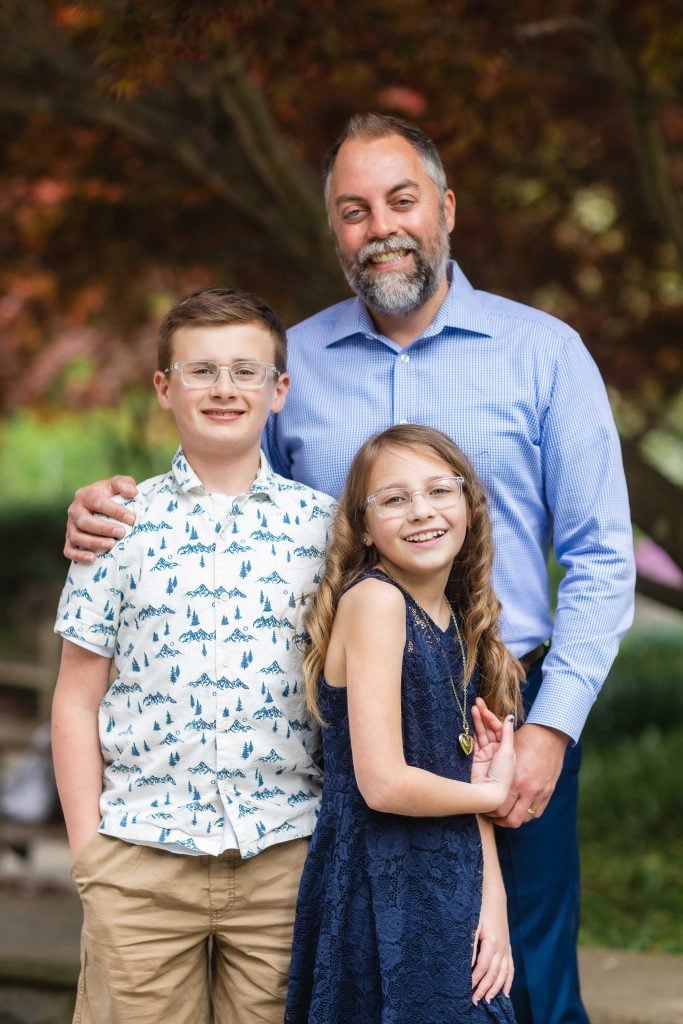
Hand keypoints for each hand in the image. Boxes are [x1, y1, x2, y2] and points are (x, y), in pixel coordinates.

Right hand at [65, 476, 138, 562]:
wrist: (99, 506)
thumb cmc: (111, 495)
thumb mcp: (117, 484)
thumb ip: (125, 484)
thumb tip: (133, 492)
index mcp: (85, 495)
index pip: (98, 502)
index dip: (115, 511)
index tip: (131, 519)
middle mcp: (74, 510)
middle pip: (84, 521)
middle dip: (103, 528)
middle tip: (122, 533)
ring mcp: (70, 526)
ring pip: (76, 536)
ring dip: (93, 542)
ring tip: (111, 545)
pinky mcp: (69, 540)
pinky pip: (69, 550)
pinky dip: (79, 556)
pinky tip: (93, 559)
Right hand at [471, 698, 514, 796]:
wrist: (490, 794)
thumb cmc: (503, 774)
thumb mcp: (507, 751)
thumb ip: (506, 733)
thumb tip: (509, 716)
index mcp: (506, 748)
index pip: (499, 728)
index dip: (492, 717)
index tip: (484, 708)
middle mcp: (496, 750)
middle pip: (489, 728)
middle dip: (483, 716)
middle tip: (477, 703)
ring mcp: (486, 754)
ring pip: (481, 733)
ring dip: (477, 721)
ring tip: (473, 709)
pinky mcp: (475, 758)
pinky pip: (473, 742)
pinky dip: (470, 732)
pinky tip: (468, 722)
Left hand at [471, 877, 513, 1004]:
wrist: (494, 896)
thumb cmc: (480, 908)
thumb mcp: (472, 924)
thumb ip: (471, 945)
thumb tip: (467, 965)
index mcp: (491, 941)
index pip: (482, 966)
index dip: (474, 979)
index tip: (466, 989)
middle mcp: (501, 947)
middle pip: (493, 973)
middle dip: (483, 988)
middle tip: (474, 1001)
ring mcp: (506, 947)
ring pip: (503, 973)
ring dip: (495, 988)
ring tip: (488, 1000)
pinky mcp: (508, 947)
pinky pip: (510, 968)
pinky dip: (508, 981)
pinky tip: (505, 992)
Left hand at [489, 723, 568, 827]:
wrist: (548, 735)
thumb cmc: (524, 741)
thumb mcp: (507, 753)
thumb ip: (499, 772)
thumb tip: (486, 785)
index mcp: (514, 780)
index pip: (500, 809)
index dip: (491, 813)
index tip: (486, 810)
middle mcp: (528, 790)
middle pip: (512, 819)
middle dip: (501, 820)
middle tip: (494, 817)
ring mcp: (540, 792)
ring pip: (525, 818)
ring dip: (515, 818)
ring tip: (506, 814)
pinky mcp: (549, 792)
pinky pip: (537, 813)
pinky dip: (528, 814)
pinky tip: (521, 808)